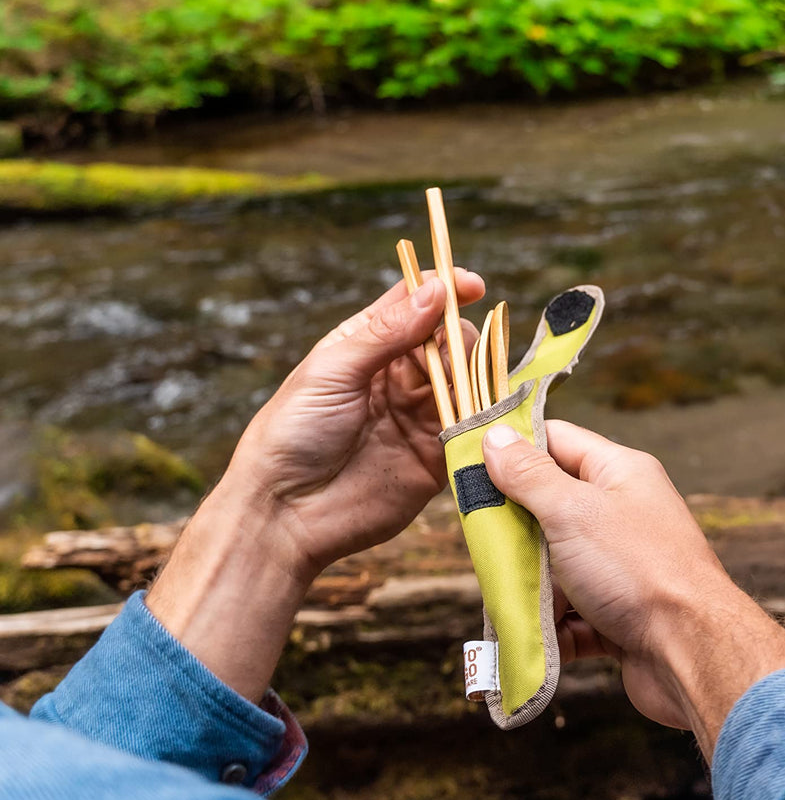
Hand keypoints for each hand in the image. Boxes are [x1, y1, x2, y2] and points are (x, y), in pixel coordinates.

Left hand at [220, 271, 485, 579]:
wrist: (286, 514)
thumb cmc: (292, 434)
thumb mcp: (333, 370)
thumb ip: (387, 332)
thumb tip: (436, 290)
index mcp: (367, 347)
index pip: (415, 306)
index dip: (445, 290)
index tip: (472, 285)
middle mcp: (399, 377)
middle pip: (450, 341)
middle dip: (459, 338)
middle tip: (451, 354)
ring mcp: (421, 416)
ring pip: (468, 380)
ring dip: (474, 375)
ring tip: (461, 385)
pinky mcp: (438, 456)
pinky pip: (473, 428)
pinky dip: (483, 416)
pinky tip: (480, 412)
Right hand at [482, 420, 784, 758]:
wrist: (692, 652)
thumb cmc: (638, 570)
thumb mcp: (573, 511)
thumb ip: (530, 476)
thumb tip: (495, 437)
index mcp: (620, 474)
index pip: (558, 442)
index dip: (513, 449)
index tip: (468, 464)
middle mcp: (624, 515)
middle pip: (550, 509)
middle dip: (514, 532)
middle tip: (482, 544)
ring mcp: (622, 567)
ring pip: (557, 568)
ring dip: (532, 587)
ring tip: (508, 600)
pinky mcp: (620, 616)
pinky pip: (572, 616)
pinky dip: (554, 628)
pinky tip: (540, 638)